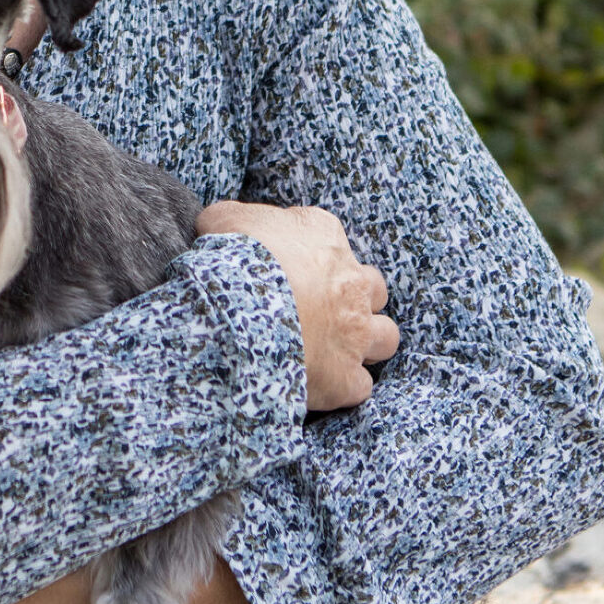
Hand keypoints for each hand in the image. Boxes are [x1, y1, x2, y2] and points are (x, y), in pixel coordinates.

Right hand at [197, 200, 398, 411]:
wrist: (243, 306)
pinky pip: (359, 385)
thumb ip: (231, 218)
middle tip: (323, 310)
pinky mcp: (345, 377)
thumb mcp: (225, 221)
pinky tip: (320, 384)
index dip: (312, 258)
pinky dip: (344, 386)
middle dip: (356, 300)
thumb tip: (218, 222)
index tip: (287, 270)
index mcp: (325, 237)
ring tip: (336, 348)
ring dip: (367, 342)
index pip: (331, 240)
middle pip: (373, 289)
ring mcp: (355, 332)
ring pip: (385, 337)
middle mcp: (351, 282)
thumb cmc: (237, 257)